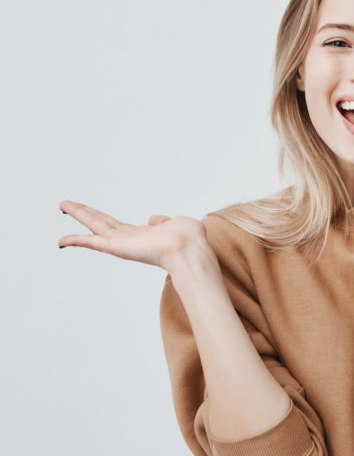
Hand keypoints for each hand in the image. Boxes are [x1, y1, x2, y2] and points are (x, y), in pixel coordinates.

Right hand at [58, 200, 210, 272]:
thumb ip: (165, 220)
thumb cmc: (190, 240)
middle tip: (66, 204)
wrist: (190, 251)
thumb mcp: (178, 223)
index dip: (106, 220)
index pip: (118, 226)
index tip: (94, 214)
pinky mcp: (118, 248)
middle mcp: (130, 240)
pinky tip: (61, 240)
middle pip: (102, 223)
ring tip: (62, 205)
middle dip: (84, 213)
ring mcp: (123, 244)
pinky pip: (93, 243)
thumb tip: (153, 220)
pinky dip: (76, 241)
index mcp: (144, 235)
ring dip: (79, 214)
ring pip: (96, 226)